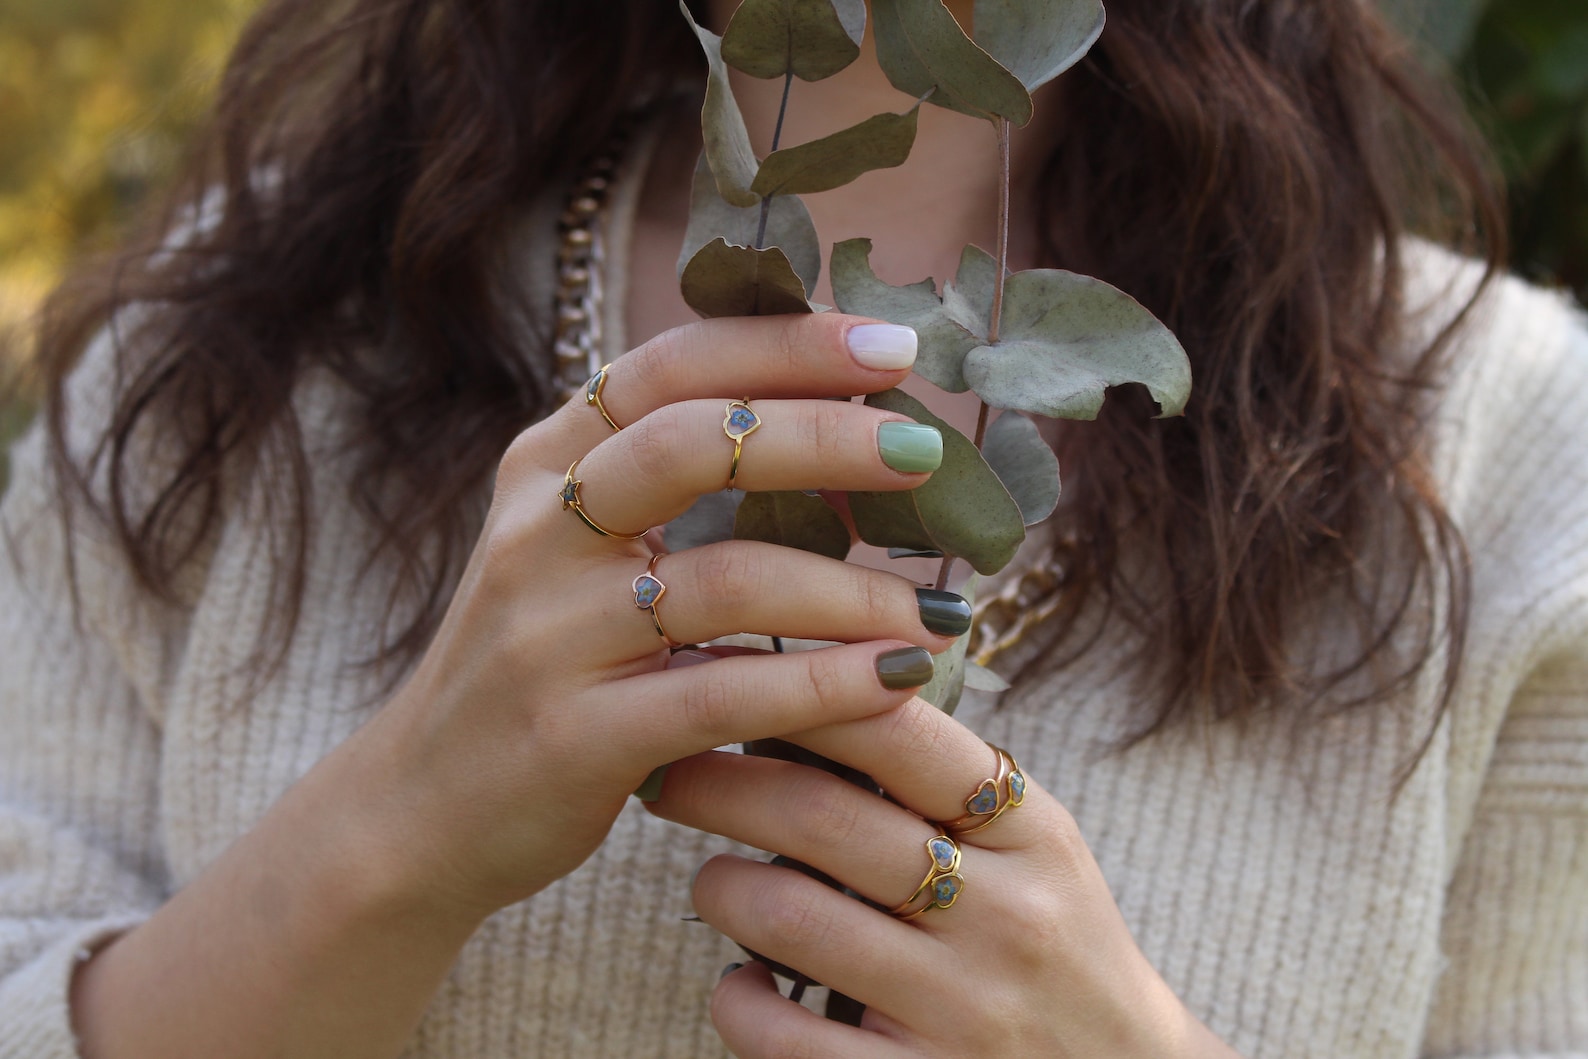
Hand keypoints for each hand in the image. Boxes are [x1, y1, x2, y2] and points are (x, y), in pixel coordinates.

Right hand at [349, 313, 969, 918]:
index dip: (784, 346)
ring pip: (730, 580)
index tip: (888, 347)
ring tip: (936, 611)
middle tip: (927, 451)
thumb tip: (843, 431)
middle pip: (695, 444)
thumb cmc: (538, 662)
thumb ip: (667, 483)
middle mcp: (540, 530)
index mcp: (546, 465)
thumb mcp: (573, 548)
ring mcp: (551, 632)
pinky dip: (825, 683)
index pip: (670, 367)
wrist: (423, 804)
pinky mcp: (576, 734)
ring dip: (855, 591)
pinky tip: (894, 680)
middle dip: (826, 436)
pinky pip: (725, 693)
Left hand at [648, 697, 1243, 1057]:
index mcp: (1032, 835)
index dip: (801, 693)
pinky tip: (741, 982)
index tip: (731, 677)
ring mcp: (962, 1011)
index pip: (900, 732)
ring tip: (713, 878)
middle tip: (668, 766)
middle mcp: (1004, 916)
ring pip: (786, 917)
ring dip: (720, 886)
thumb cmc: (1055, 943)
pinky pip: (779, 1035)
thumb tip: (812, 691)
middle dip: (717, 781)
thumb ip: (947, 781)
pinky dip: (736, 1000)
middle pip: (821, 817)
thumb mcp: (1038, 849)